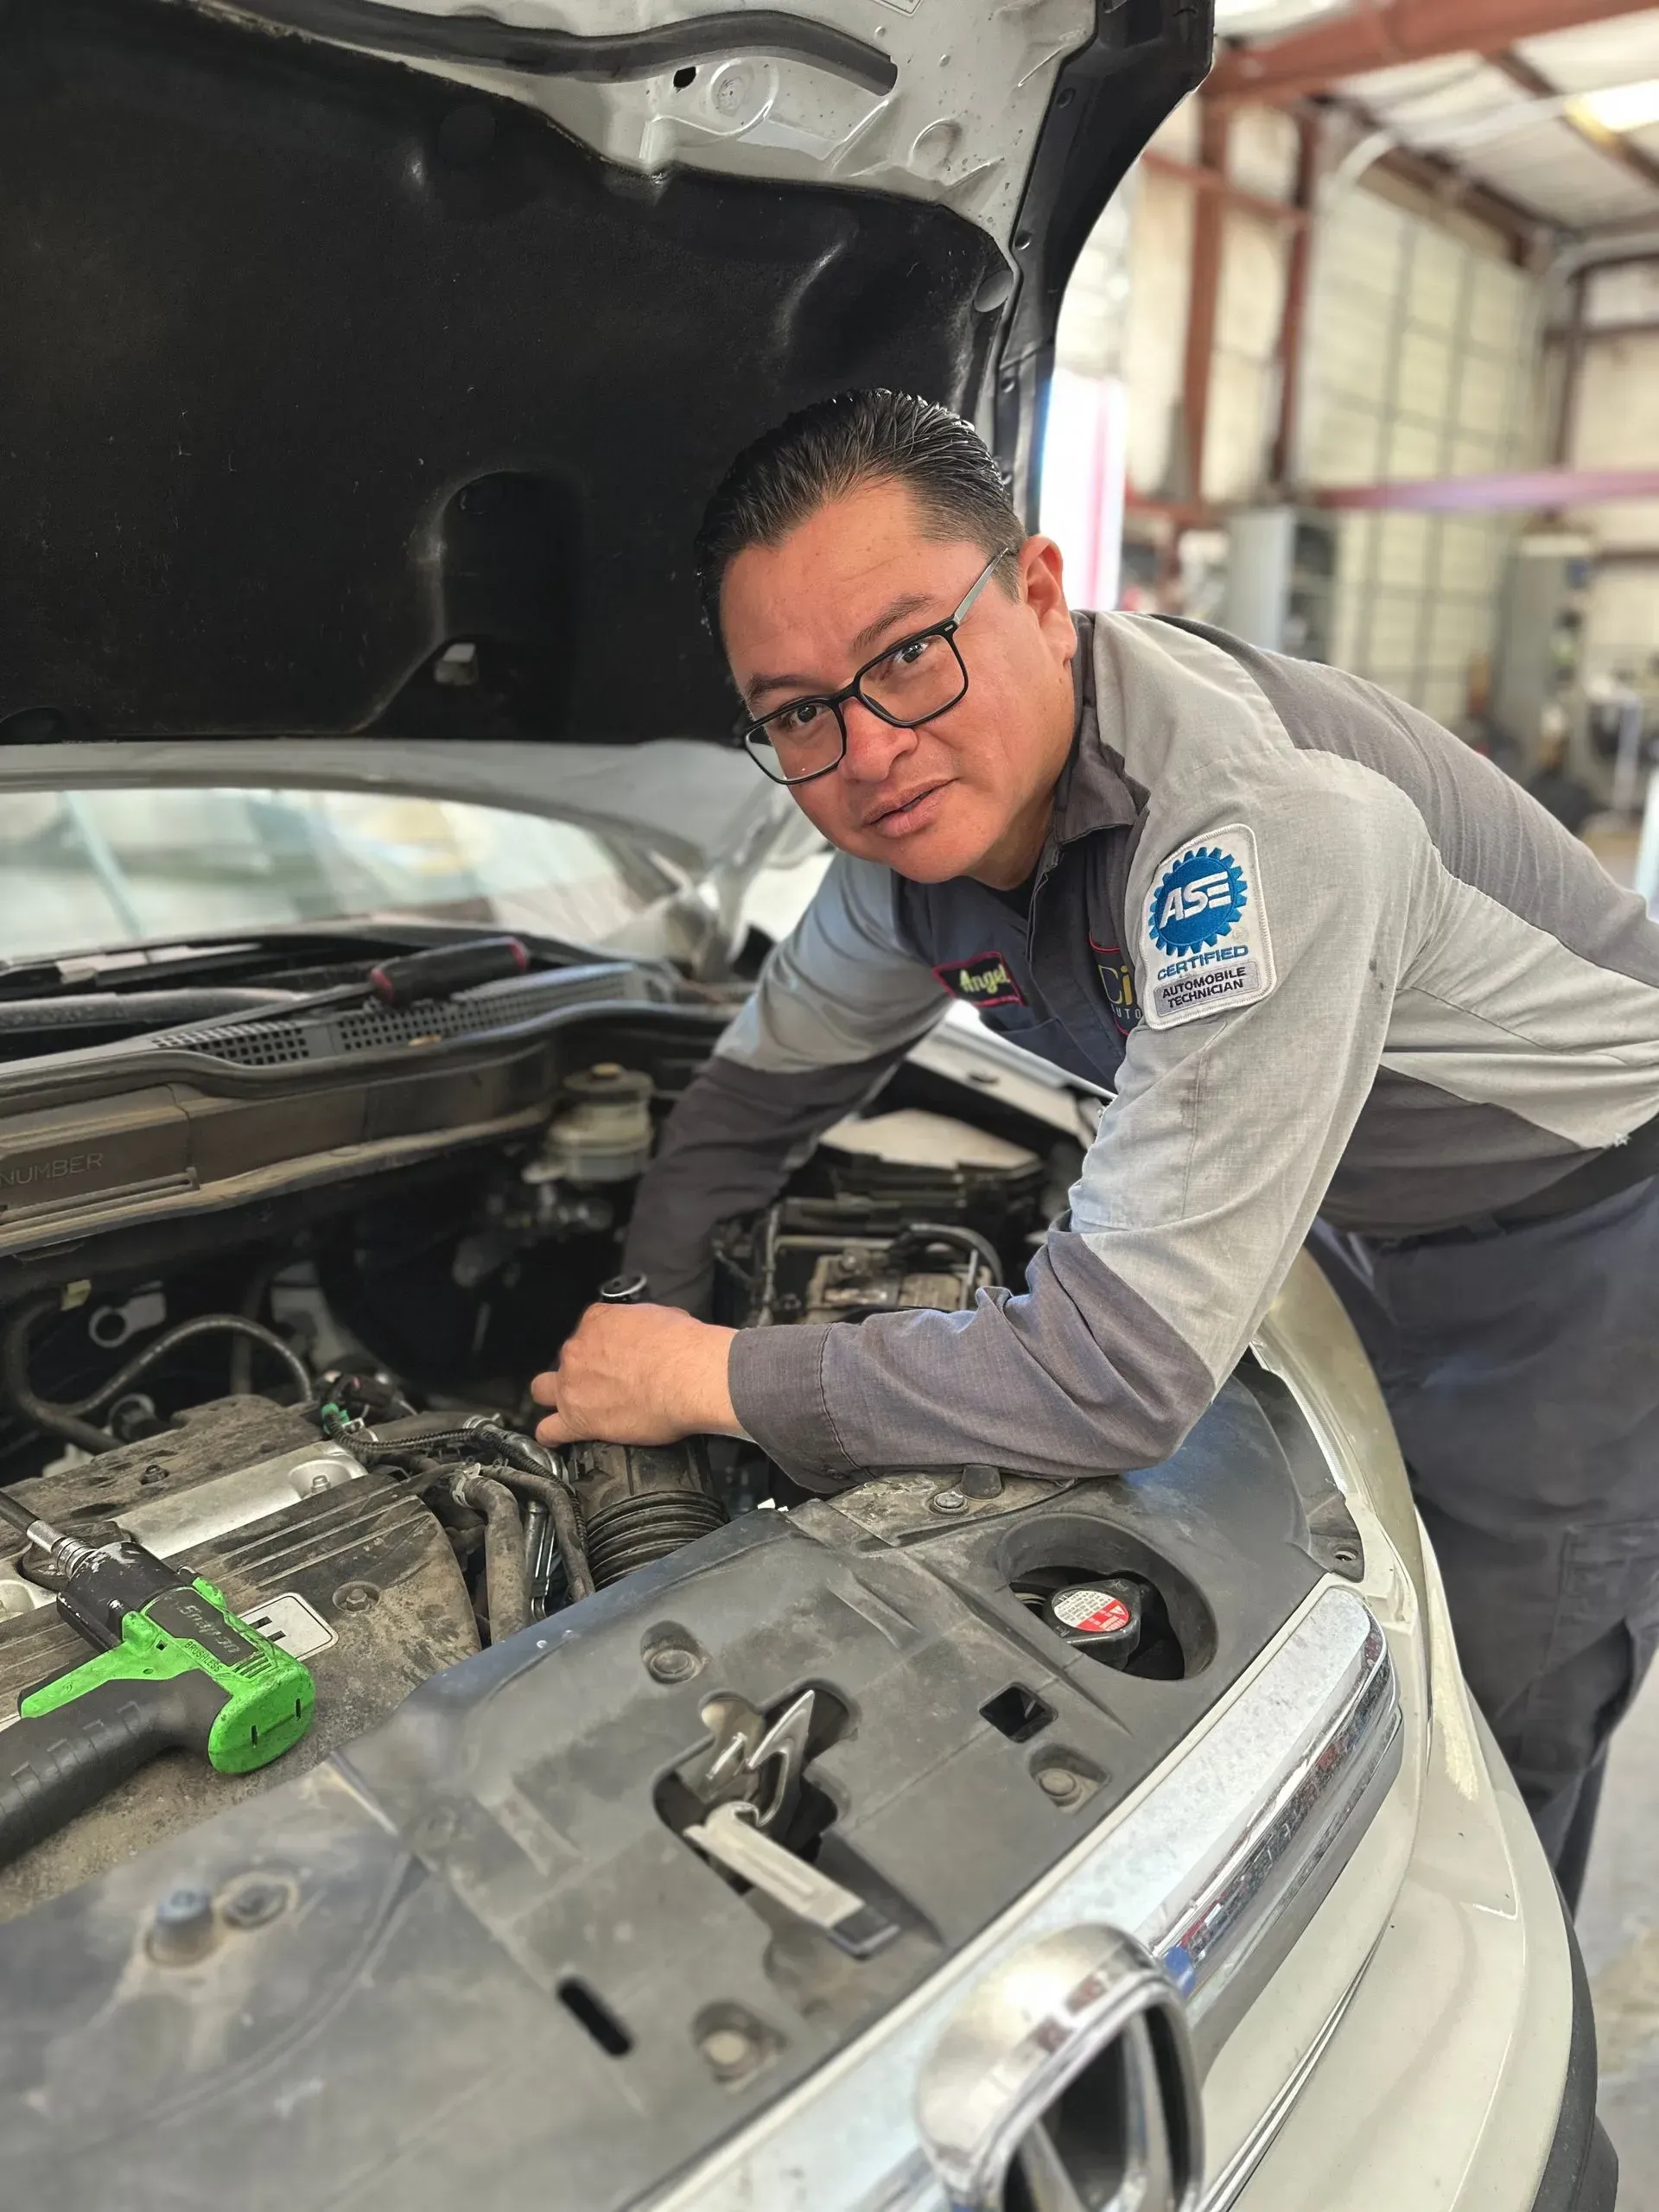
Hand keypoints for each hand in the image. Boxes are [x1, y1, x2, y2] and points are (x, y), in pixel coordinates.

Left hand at [531, 1302, 740, 1447]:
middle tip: (603, 1381)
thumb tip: (650, 1333)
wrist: (687, 1377)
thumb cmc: (682, 1347)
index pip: (589, 1330)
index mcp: (597, 1321)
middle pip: (567, 1360)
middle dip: (580, 1370)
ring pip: (543, 1390)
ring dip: (555, 1397)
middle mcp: (578, 1350)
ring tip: (574, 1407)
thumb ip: (641, 1324)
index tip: (617, 1357)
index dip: (602, 1346)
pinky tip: (558, 1437)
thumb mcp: (663, 1316)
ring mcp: (572, 1385)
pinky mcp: (577, 1420)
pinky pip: (549, 1430)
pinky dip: (552, 1435)